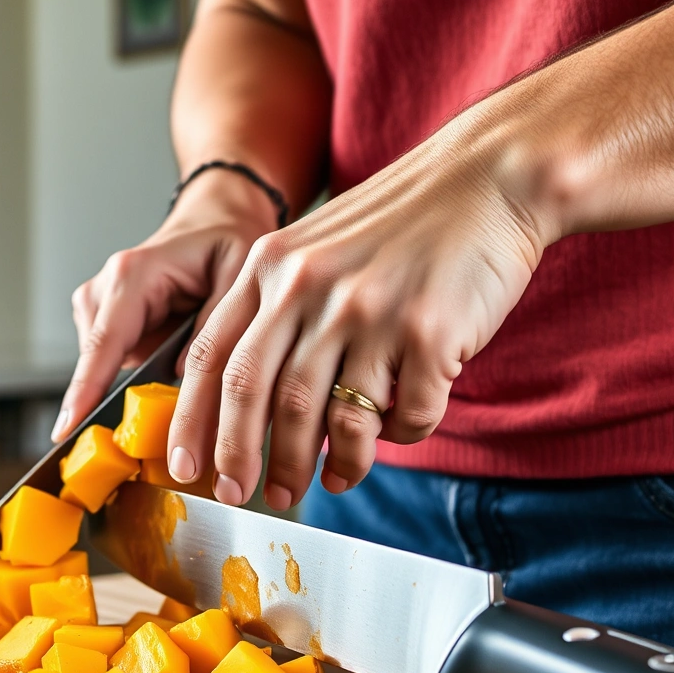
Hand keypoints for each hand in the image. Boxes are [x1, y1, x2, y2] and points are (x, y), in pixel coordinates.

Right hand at [55, 171, 280, 439]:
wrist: (213, 219)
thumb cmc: (225, 237)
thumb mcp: (238, 273)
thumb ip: (216, 324)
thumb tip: (189, 376)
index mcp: (133, 275)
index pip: (104, 342)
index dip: (86, 389)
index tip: (69, 428)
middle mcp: (106, 289)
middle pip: (96, 362)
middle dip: (114, 398)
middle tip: (154, 427)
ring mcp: (100, 306)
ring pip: (102, 367)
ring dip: (132, 383)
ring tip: (175, 375)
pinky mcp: (106, 322)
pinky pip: (111, 363)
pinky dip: (135, 375)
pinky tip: (164, 367)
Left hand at [165, 125, 547, 509]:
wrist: (490, 178)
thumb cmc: (402, 223)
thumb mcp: (315, 249)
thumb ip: (276, 313)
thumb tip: (246, 407)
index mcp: (271, 266)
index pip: (210, 357)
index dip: (193, 422)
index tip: (183, 466)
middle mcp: (311, 286)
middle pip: (258, 396)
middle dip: (245, 459)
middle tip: (245, 495)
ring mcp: (370, 310)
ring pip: (328, 417)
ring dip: (323, 463)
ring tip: (329, 481)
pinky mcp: (429, 332)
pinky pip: (404, 416)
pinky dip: (397, 437)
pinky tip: (395, 433)